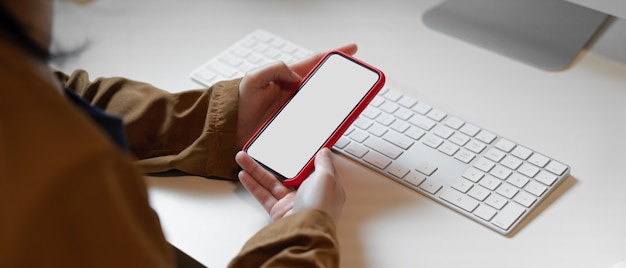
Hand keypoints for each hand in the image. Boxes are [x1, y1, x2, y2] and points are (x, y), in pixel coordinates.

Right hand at [235, 148, 344, 223]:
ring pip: (271, 182)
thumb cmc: (321, 208)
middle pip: (287, 173)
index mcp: (324, 186)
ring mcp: (292, 203)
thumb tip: (325, 152)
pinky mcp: (279, 212)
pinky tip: (244, 174)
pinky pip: (264, 195)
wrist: (306, 233)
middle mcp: (308, 194)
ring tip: (242, 157)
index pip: (312, 167)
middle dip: (273, 161)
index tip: (291, 145)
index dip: (301, 156)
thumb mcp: (327, 177)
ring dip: (256, 169)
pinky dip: (253, 184)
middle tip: (262, 150)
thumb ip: (324, 163)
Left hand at [236, 44, 357, 147]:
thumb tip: (298, 78)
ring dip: (337, 103)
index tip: (352, 49)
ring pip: (322, 103)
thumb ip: (275, 70)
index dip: (333, 54)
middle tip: (358, 78)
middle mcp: (293, 92)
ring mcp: (294, 109)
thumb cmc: (238, 102)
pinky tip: (335, 125)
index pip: (314, 62)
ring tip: (353, 102)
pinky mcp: (293, 126)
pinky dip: (326, 123)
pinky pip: (314, 123)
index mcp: (286, 77)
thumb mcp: (253, 79)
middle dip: (342, 78)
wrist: (229, 129)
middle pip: (323, 83)